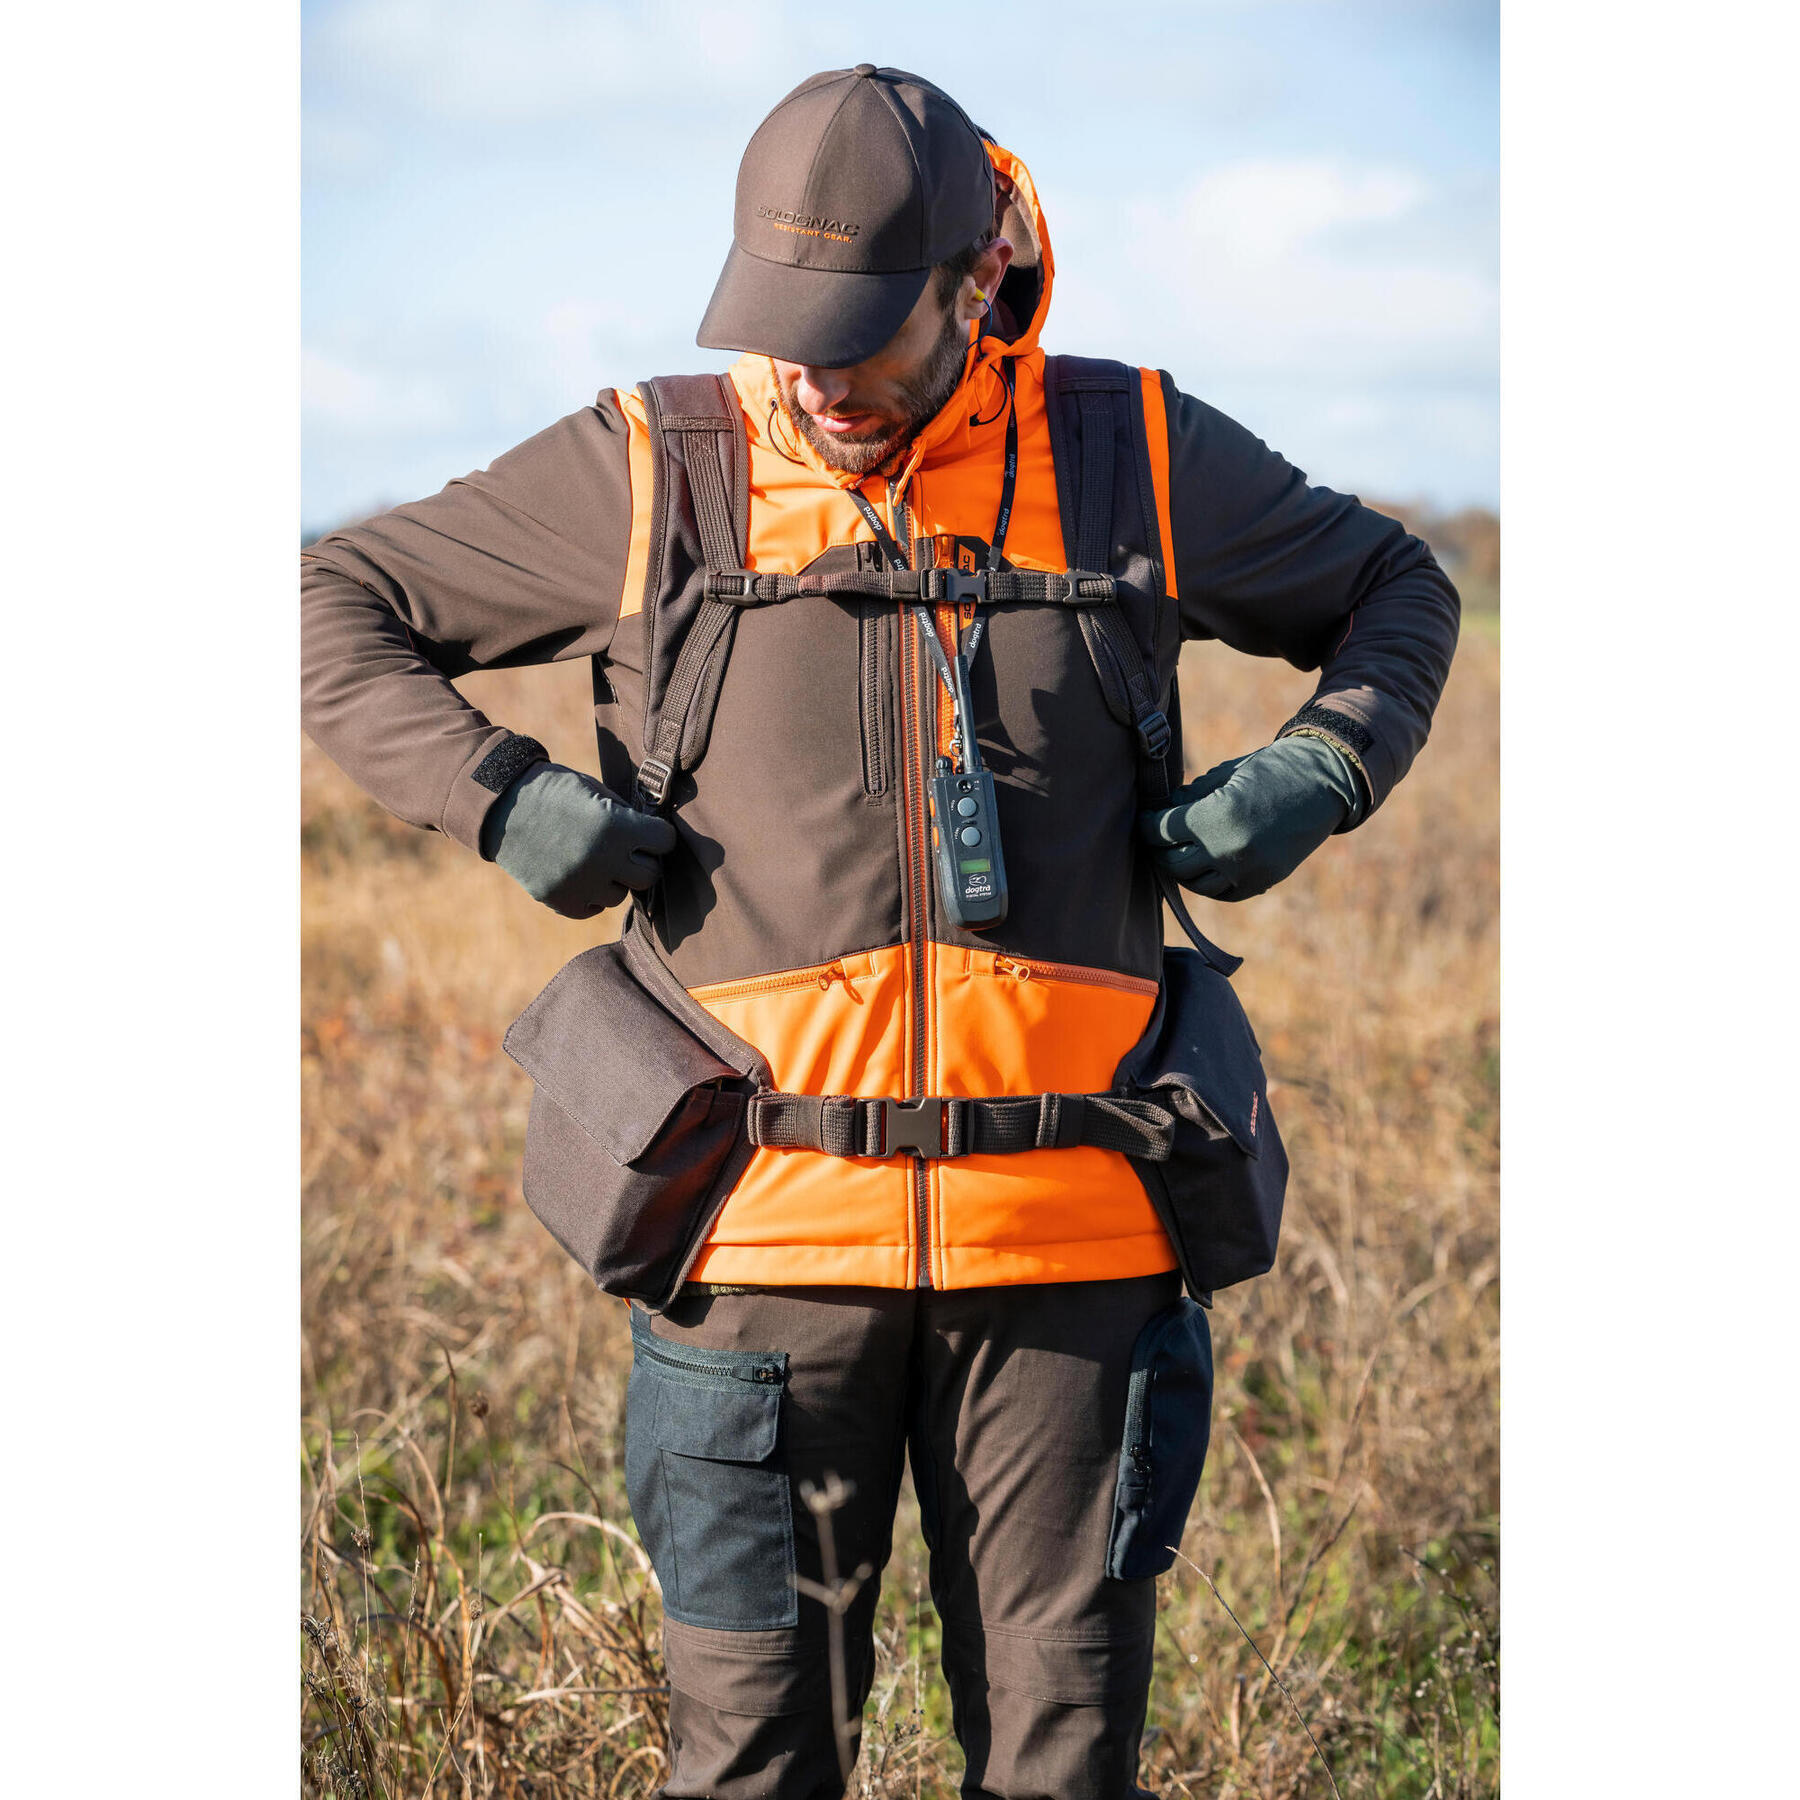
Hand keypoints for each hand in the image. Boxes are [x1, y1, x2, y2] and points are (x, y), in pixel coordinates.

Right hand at [480, 762, 677, 917]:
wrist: (501, 806)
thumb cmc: (555, 792)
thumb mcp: (597, 791)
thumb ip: (629, 817)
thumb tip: (656, 839)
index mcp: (616, 827)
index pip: (665, 842)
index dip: (658, 835)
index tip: (649, 833)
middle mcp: (602, 860)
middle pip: (649, 876)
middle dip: (642, 861)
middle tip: (627, 850)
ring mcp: (580, 884)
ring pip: (620, 895)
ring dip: (614, 879)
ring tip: (595, 858)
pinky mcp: (560, 901)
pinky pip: (593, 909)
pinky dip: (591, 895)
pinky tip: (580, 874)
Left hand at [1137, 736, 1361, 900]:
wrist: (1322, 782)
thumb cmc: (1269, 769)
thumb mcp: (1223, 776)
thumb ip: (1189, 798)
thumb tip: (1162, 812)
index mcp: (1213, 817)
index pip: (1159, 831)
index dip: (1146, 825)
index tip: (1143, 818)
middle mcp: (1226, 850)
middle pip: (1171, 863)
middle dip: (1158, 848)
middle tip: (1155, 837)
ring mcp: (1245, 871)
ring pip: (1194, 884)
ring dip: (1180, 869)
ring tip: (1177, 853)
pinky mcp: (1262, 881)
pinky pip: (1222, 894)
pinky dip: (1207, 883)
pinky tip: (1203, 867)